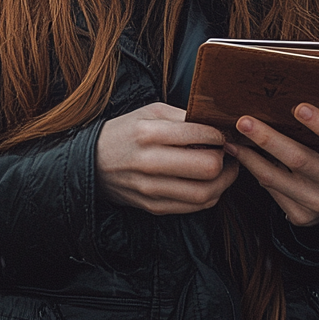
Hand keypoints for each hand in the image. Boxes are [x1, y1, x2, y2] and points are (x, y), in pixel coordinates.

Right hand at [96, 102, 238, 214]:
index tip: (221, 133)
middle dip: (224, 158)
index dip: (218, 134)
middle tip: (225, 150)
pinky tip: (211, 182)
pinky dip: (210, 195)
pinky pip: (193, 207)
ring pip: (205, 193)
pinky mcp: (154, 207)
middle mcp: (150, 163)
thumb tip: (215, 123)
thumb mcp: (150, 112)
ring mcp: (152, 189)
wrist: (93, 162)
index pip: (198, 136)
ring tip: (225, 167)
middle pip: (207, 167)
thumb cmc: (126, 132)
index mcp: (149, 133)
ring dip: (224, 180)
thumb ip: (182, 116)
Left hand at [225, 104, 318, 226]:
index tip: (299, 107)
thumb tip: (282, 94)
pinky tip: (240, 155)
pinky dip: (253, 170)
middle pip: (299, 159)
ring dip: (250, 157)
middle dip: (268, 139)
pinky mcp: (301, 215)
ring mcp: (318, 201)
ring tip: (232, 139)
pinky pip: (271, 190)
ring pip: (277, 177)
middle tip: (244, 122)